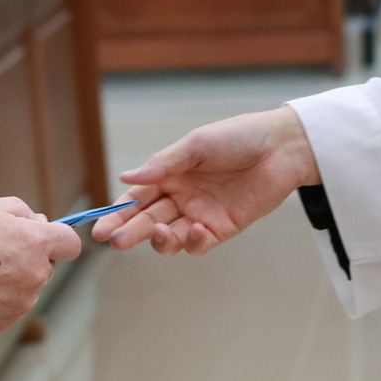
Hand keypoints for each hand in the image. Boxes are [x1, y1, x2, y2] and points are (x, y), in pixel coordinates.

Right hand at [0, 197, 81, 333]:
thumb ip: (20, 211)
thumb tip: (38, 221)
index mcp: (36, 243)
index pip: (70, 243)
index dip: (58, 239)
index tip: (44, 237)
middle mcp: (36, 275)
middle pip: (48, 266)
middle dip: (31, 258)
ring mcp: (21, 302)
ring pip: (28, 288)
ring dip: (14, 280)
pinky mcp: (4, 321)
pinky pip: (9, 307)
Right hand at [96, 106, 318, 254]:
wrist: (281, 147)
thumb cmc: (237, 137)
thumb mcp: (196, 144)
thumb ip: (163, 164)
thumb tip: (125, 178)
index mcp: (168, 175)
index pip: (135, 199)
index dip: (116, 214)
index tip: (99, 227)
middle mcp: (180, 197)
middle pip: (146, 221)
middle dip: (129, 231)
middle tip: (115, 241)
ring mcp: (199, 215)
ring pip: (169, 237)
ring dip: (159, 239)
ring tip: (159, 233)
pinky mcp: (221, 229)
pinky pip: (199, 243)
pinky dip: (193, 242)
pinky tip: (196, 230)